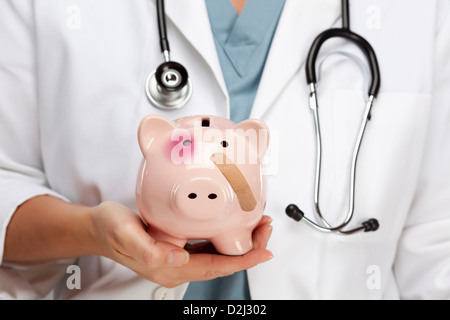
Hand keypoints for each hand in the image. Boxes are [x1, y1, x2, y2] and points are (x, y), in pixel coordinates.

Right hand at [90, 201, 272, 287]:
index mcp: (169, 267)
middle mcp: (177, 267)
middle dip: (250, 249)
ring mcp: (178, 259)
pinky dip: (228, 237)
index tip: (263, 251)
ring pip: (219, 256)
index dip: (243, 261)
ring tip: (258, 226)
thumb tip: (176, 258)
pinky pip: (210, 247)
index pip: (215, 267)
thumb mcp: (125, 234)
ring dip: (242, 243)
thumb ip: (149, 250)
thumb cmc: (110, 229)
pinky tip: (235, 226)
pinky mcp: (178, 249)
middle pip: (223, 263)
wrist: (99, 228)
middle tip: (266, 229)